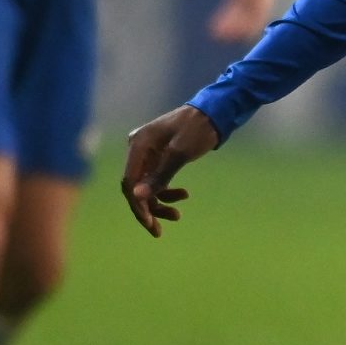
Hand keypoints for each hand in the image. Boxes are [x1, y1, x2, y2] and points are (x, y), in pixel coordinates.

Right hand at [122, 104, 219, 236]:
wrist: (215, 113)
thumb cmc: (198, 129)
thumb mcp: (180, 154)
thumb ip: (159, 177)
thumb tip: (137, 197)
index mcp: (138, 145)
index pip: (129, 181)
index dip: (137, 204)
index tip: (150, 223)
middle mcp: (138, 149)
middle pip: (135, 186)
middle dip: (147, 209)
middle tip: (158, 231)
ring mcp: (148, 154)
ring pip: (146, 186)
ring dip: (159, 203)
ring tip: (177, 215)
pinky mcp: (159, 157)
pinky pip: (156, 180)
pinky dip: (167, 191)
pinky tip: (183, 196)